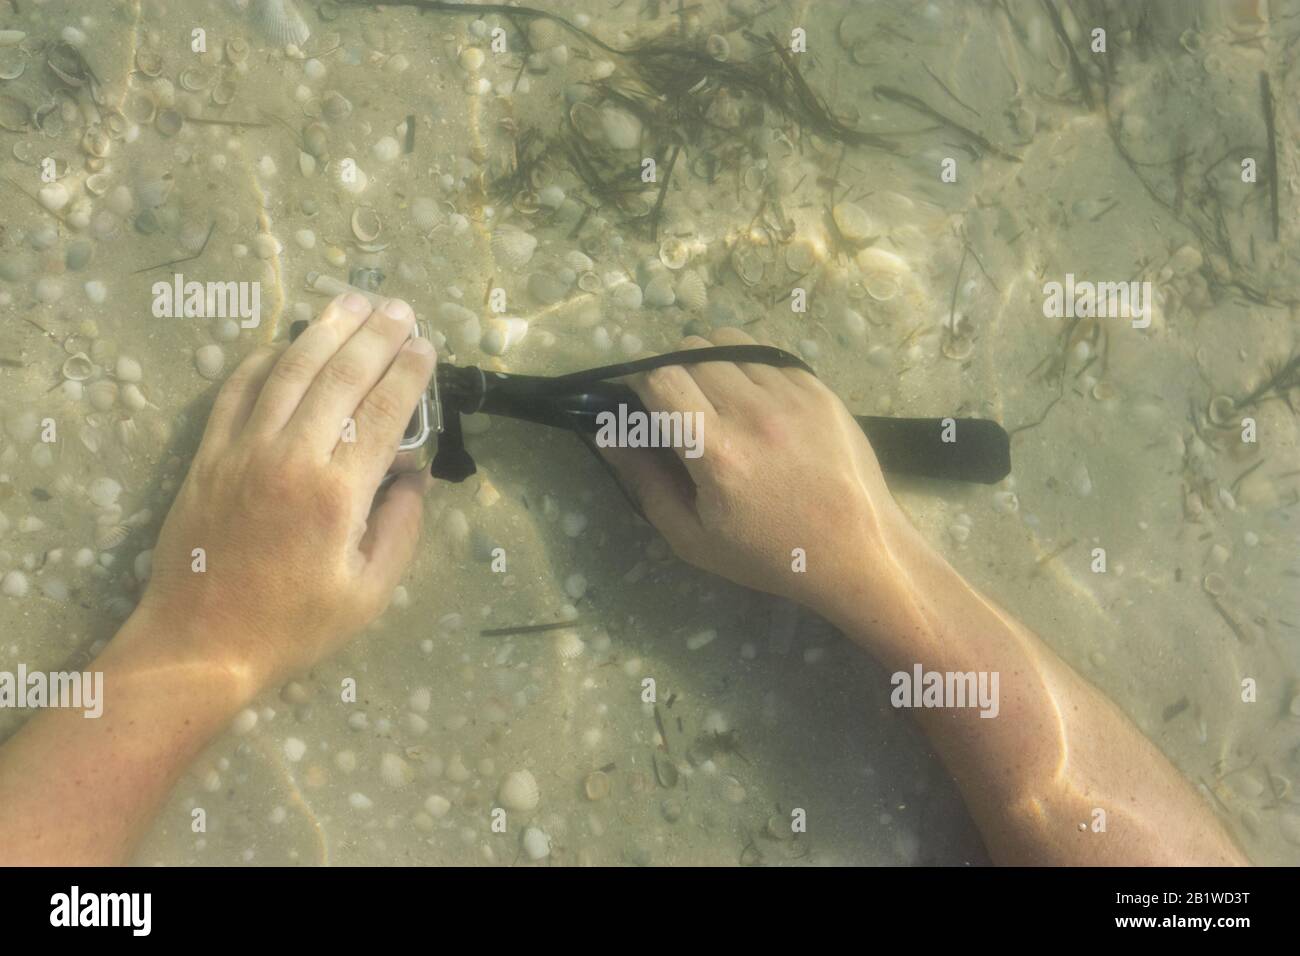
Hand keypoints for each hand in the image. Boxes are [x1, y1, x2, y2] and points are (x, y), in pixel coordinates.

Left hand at [131, 293, 436, 692]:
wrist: (198, 645)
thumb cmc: (293, 627)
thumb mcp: (369, 593)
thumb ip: (400, 529)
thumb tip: (415, 477)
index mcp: (336, 493)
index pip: (382, 411)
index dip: (409, 373)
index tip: (427, 345)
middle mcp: (289, 456)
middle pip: (339, 376)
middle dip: (376, 336)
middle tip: (400, 309)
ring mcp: (241, 450)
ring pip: (288, 370)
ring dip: (324, 331)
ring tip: (353, 302)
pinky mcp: (208, 455)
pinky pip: (237, 390)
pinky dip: (265, 359)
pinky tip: (287, 343)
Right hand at [600, 328, 905, 612]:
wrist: (858, 552)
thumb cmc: (769, 555)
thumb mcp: (693, 538)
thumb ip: (645, 483)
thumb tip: (609, 434)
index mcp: (717, 453)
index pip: (661, 379)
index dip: (640, 381)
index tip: (638, 399)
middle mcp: (754, 413)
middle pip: (691, 352)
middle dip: (673, 371)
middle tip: (678, 405)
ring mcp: (791, 395)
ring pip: (729, 343)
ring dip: (711, 362)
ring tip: (716, 398)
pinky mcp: (818, 388)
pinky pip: (767, 354)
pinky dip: (748, 368)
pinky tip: (755, 402)